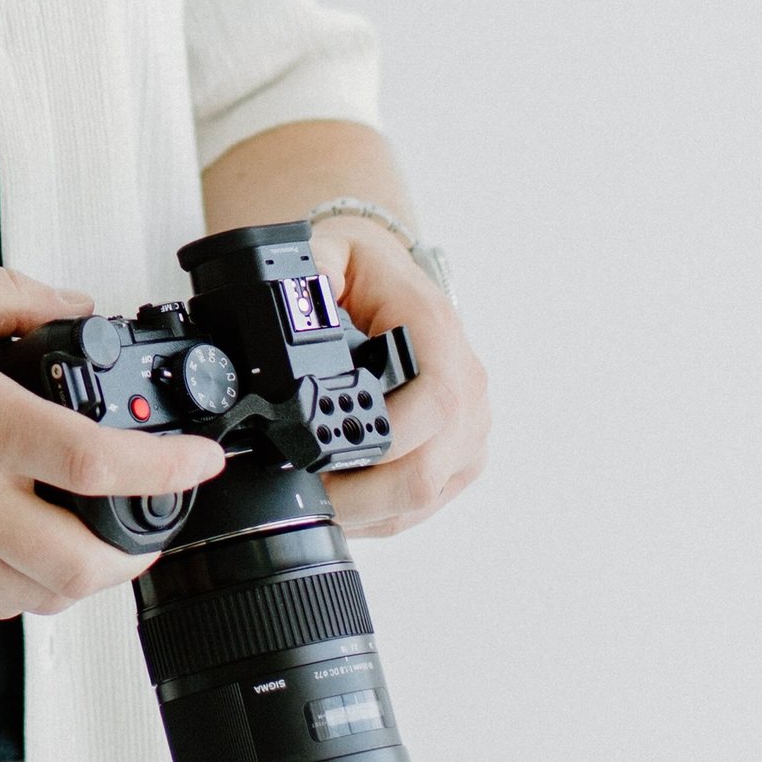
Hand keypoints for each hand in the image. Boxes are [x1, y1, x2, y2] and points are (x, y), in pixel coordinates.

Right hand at [0, 263, 226, 617]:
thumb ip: (8, 295)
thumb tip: (72, 304)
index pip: (98, 465)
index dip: (170, 468)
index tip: (201, 458)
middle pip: (87, 564)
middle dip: (143, 549)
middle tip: (158, 515)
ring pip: (45, 597)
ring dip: (90, 575)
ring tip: (102, 537)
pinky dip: (32, 589)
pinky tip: (32, 550)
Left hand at [310, 224, 491, 537]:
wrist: (390, 279)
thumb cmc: (364, 270)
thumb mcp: (332, 249)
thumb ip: (311, 268)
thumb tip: (293, 297)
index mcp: (440, 338)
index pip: (434, 404)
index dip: (384, 442)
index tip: (323, 459)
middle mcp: (468, 388)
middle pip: (426, 469)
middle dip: (361, 493)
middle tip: (306, 493)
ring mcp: (468, 428)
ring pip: (424, 496)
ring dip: (368, 509)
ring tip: (317, 500)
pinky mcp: (459, 456)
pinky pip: (423, 502)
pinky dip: (380, 512)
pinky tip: (344, 503)